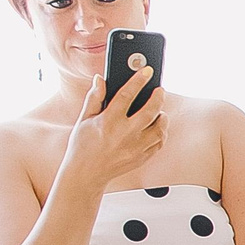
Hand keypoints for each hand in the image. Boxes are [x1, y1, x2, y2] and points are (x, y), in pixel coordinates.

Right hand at [61, 54, 165, 190]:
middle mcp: (125, 134)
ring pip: (160, 128)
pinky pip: (159, 142)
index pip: (127, 95)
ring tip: (158, 110)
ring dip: (162, 116)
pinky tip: (156, 126)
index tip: (147, 70)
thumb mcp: (84, 119)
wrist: (86, 174)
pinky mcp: (142, 157)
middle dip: (158, 97)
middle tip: (160, 90)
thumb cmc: (82, 145)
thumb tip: (100, 79)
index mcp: (108, 121)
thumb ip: (94, 98)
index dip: (138, 80)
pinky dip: (161, 132)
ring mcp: (136, 147)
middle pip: (151, 111)